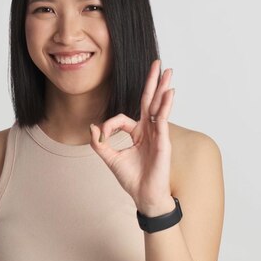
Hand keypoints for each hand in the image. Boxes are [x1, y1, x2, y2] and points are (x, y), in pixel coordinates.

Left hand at [89, 59, 175, 215]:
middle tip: (158, 63)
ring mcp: (158, 135)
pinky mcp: (163, 142)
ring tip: (168, 71)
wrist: (144, 196)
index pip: (124, 118)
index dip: (109, 125)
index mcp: (138, 133)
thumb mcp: (110, 159)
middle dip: (153, 82)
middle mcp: (149, 131)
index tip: (102, 135)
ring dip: (162, 88)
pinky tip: (169, 93)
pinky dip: (164, 106)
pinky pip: (162, 120)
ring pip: (158, 107)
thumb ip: (99, 144)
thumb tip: (92, 127)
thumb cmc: (132, 179)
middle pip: (150, 101)